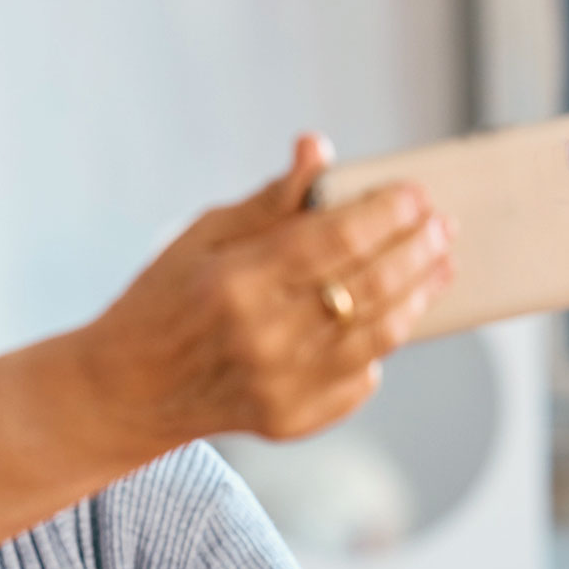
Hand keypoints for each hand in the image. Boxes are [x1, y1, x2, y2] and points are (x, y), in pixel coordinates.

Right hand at [78, 133, 453, 454]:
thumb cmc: (162, 301)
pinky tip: (394, 316)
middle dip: (418, 248)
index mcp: (236, 281)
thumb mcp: (202, 236)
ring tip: (439, 265)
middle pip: (371, 285)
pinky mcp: (292, 419)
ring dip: (419, 295)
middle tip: (441, 225)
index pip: (336, 239)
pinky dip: (383, 344)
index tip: (414, 193)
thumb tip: (317, 149)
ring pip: (380, 335)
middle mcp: (263, 336)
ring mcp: (281, 385)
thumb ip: (270, 200)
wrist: (126, 389)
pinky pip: (361, 378)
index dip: (386, 212)